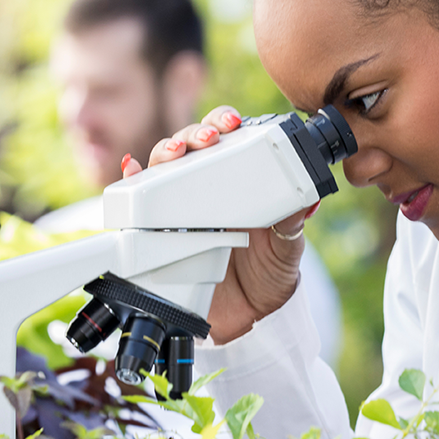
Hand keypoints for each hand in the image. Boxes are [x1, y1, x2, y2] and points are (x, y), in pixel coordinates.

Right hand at [119, 106, 319, 343]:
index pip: (227, 138)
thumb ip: (293, 224)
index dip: (223, 122)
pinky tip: (132, 171)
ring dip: (164, 151)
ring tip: (174, 153)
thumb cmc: (269, 273)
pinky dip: (130, 181)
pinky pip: (138, 203)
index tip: (232, 123)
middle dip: (194, 134)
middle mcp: (205, 188)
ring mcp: (179, 208)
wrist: (248, 316)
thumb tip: (308, 201)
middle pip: (191, 145)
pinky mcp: (157, 231)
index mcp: (238, 181)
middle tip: (207, 139)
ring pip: (163, 166)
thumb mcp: (287, 247)